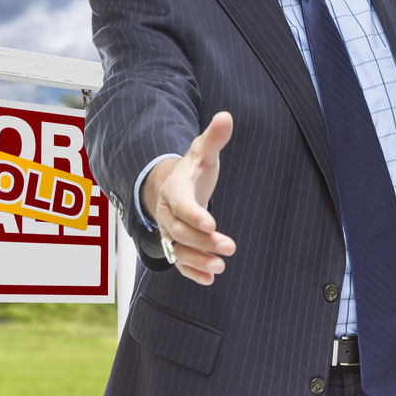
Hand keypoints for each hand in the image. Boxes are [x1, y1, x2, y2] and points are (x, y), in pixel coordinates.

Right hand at [141, 112, 236, 284]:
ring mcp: (169, 232)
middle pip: (178, 231)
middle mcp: (166, 214)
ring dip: (197, 260)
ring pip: (178, 250)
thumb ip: (214, 138)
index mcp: (173, 190)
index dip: (194, 215)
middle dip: (202, 240)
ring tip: (220, 267)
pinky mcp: (176, 246)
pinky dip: (192, 272)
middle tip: (229, 246)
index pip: (180, 204)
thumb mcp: (202, 153)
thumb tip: (226, 116)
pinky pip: (180, 262)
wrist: (173, 189)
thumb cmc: (192, 171)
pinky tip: (210, 279)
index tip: (212, 223)